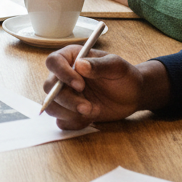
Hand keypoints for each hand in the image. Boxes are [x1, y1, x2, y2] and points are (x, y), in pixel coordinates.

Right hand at [42, 49, 169, 129]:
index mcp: (71, 58)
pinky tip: (90, 119)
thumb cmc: (124, 76)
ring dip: (69, 113)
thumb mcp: (116, 67)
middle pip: (49, 87)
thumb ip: (99, 65)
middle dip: (67, 100)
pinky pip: (61, 121)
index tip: (80, 85)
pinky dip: (73, 123)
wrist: (132, 95)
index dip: (62, 74)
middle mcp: (64, 76)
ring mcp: (66, 95)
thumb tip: (80, 65)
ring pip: (51, 106)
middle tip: (88, 107)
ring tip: (93, 112)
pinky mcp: (70, 112)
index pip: (53, 62)